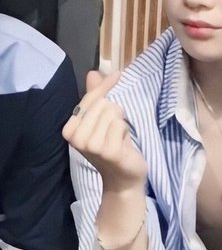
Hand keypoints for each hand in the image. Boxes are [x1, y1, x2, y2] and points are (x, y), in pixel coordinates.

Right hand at [63, 70, 147, 190]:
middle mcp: (76, 138)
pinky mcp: (108, 151)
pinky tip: (122, 145)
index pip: (90, 98)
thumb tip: (92, 73)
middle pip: (102, 103)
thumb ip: (96, 97)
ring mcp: (92, 146)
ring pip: (112, 112)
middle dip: (114, 113)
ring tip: (117, 138)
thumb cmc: (113, 146)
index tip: (116, 75)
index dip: (105, 86)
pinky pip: (120, 124)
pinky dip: (125, 131)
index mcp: (69, 130)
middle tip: (114, 131)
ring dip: (120, 123)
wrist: (123, 177)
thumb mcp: (101, 120)